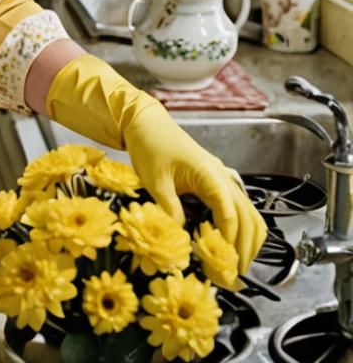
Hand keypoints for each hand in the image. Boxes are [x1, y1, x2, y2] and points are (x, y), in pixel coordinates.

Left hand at [45, 54, 266, 272]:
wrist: (147, 123)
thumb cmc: (150, 147)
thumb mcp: (155, 180)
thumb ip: (170, 209)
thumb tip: (182, 240)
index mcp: (210, 175)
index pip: (229, 215)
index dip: (229, 243)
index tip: (225, 265)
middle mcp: (223, 177)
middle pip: (248, 217)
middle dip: (246, 248)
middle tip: (236, 275)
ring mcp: (223, 177)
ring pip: (251, 212)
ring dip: (250, 239)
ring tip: (239, 264)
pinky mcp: (218, 180)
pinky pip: (240, 206)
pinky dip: (244, 226)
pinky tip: (235, 242)